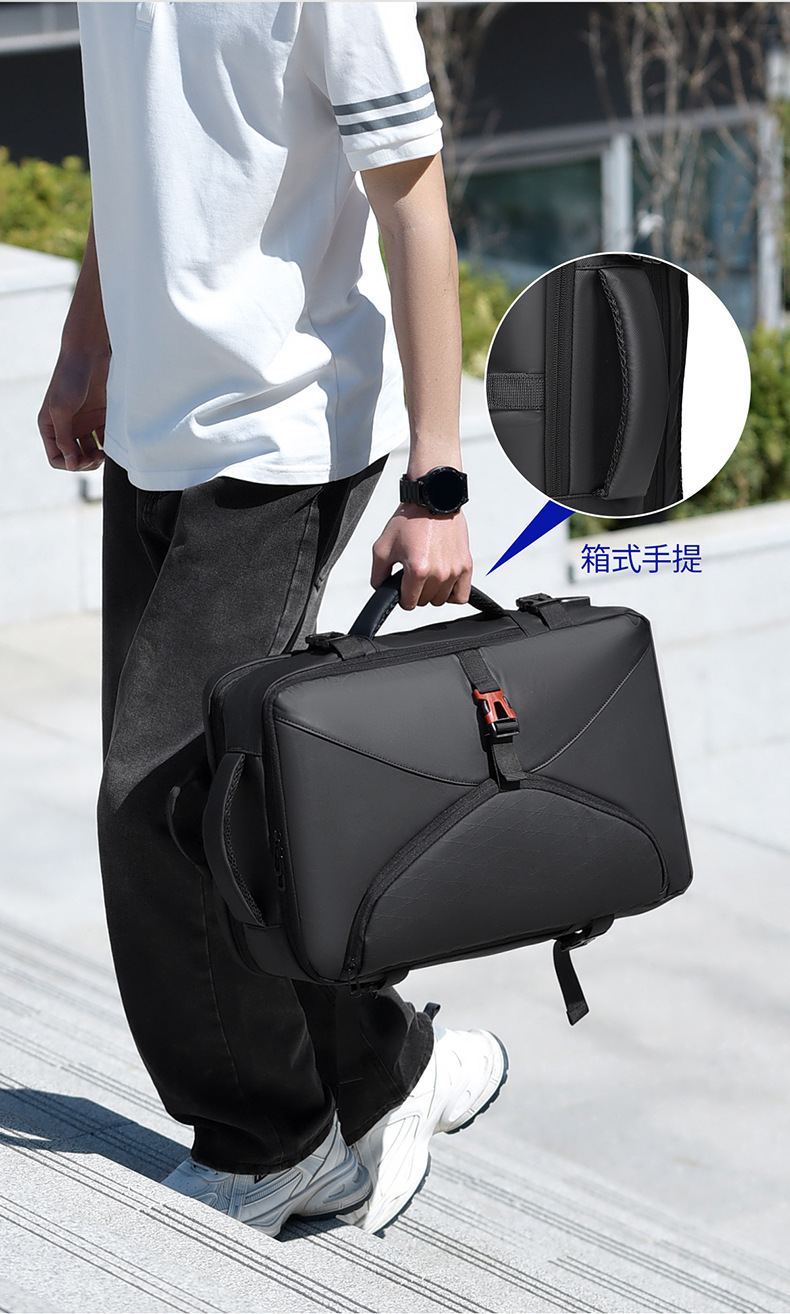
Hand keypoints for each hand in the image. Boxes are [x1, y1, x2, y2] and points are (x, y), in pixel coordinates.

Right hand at [38, 348, 108, 472]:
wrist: (87, 353)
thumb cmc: (69, 379)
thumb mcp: (62, 410)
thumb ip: (65, 438)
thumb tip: (71, 464)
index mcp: (50, 427)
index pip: (57, 458)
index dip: (69, 464)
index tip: (82, 460)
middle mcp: (66, 427)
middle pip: (75, 458)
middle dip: (85, 463)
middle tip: (96, 458)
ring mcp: (83, 422)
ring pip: (90, 451)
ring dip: (97, 457)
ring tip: (103, 453)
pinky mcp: (100, 416)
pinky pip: (104, 438)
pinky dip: (108, 444)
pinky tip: (112, 441)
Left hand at [371, 503, 472, 609]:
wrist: (433, 500)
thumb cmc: (409, 520)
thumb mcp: (382, 547)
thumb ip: (378, 574)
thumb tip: (380, 589)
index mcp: (417, 570)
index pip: (409, 603)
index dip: (402, 596)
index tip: (402, 585)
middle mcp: (439, 573)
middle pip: (425, 601)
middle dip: (417, 592)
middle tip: (413, 573)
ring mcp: (454, 570)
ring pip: (441, 599)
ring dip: (433, 591)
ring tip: (428, 573)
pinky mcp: (466, 565)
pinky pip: (461, 595)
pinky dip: (452, 594)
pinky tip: (444, 584)